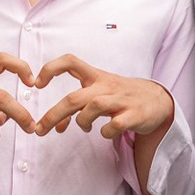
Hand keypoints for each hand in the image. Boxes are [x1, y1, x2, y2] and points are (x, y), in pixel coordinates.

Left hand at [34, 55, 174, 139]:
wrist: (157, 100)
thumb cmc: (120, 97)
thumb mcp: (97, 95)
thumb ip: (75, 108)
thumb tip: (55, 126)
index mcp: (95, 77)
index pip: (70, 61)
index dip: (50, 69)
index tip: (37, 84)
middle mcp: (106, 85)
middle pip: (74, 97)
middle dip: (54, 114)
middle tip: (39, 129)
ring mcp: (121, 99)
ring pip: (94, 106)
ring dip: (82, 121)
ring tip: (85, 127)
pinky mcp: (135, 115)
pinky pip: (116, 124)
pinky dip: (106, 131)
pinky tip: (105, 132)